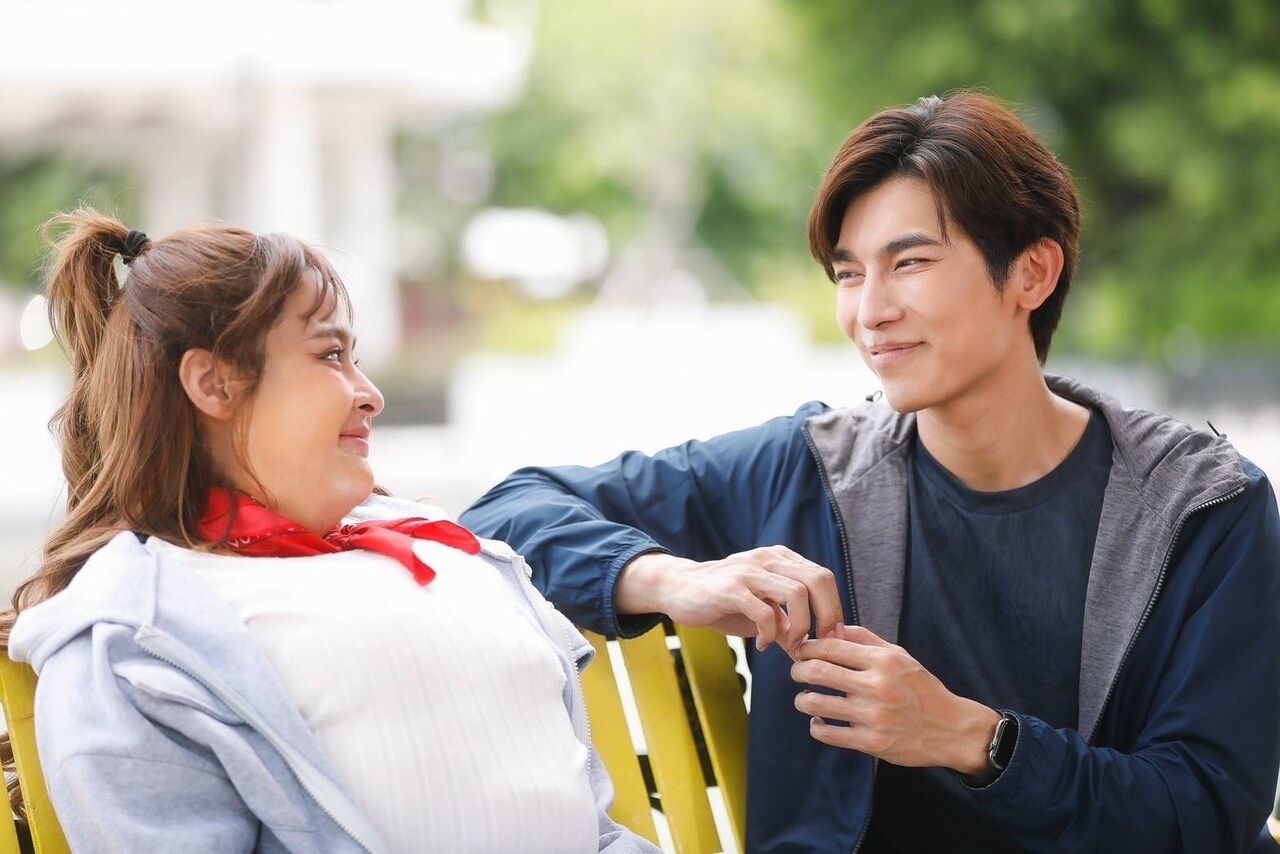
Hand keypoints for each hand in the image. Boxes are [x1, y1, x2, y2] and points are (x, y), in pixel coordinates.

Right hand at [616, 547, 843, 655]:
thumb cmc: (723, 601)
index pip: (823, 577)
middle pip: (817, 580)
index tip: (832, 637)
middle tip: (819, 644)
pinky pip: (764, 611)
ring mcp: (749, 572)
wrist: (679, 589)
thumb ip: (786, 623)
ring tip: (791, 646)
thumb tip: (811, 650)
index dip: (834, 608)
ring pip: (796, 594)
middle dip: (826, 617)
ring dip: (800, 627)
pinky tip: (763, 645)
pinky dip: (770, 634)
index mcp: (780, 559)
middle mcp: (768, 559)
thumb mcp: (760, 609)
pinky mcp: (731, 589)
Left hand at [790, 624, 999, 773]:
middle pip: (817, 672)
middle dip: (798, 670)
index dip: (808, 647)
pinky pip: (828, 734)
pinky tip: (819, 722)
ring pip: (817, 704)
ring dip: (802, 700)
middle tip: (796, 673)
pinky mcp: (871, 743)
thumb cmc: (921, 688)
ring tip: (804, 699)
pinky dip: (816, 727)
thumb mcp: (899, 656)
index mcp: (882, 661)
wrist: (950, 728)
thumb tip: (832, 628)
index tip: (801, 651)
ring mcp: (872, 716)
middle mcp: (876, 686)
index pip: (831, 646)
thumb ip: (865, 639)